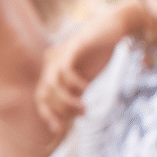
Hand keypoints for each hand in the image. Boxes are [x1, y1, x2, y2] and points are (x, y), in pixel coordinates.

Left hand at [35, 0, 145, 132]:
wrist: (115, 27)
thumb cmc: (101, 51)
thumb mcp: (86, 76)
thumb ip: (76, 92)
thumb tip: (72, 116)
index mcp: (52, 69)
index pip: (41, 97)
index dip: (47, 114)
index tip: (59, 129)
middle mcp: (52, 61)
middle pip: (44, 93)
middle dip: (59, 110)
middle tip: (81, 114)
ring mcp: (61, 53)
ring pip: (52, 85)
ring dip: (67, 101)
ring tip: (84, 108)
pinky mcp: (73, 46)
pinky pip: (65, 70)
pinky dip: (74, 84)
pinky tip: (86, 88)